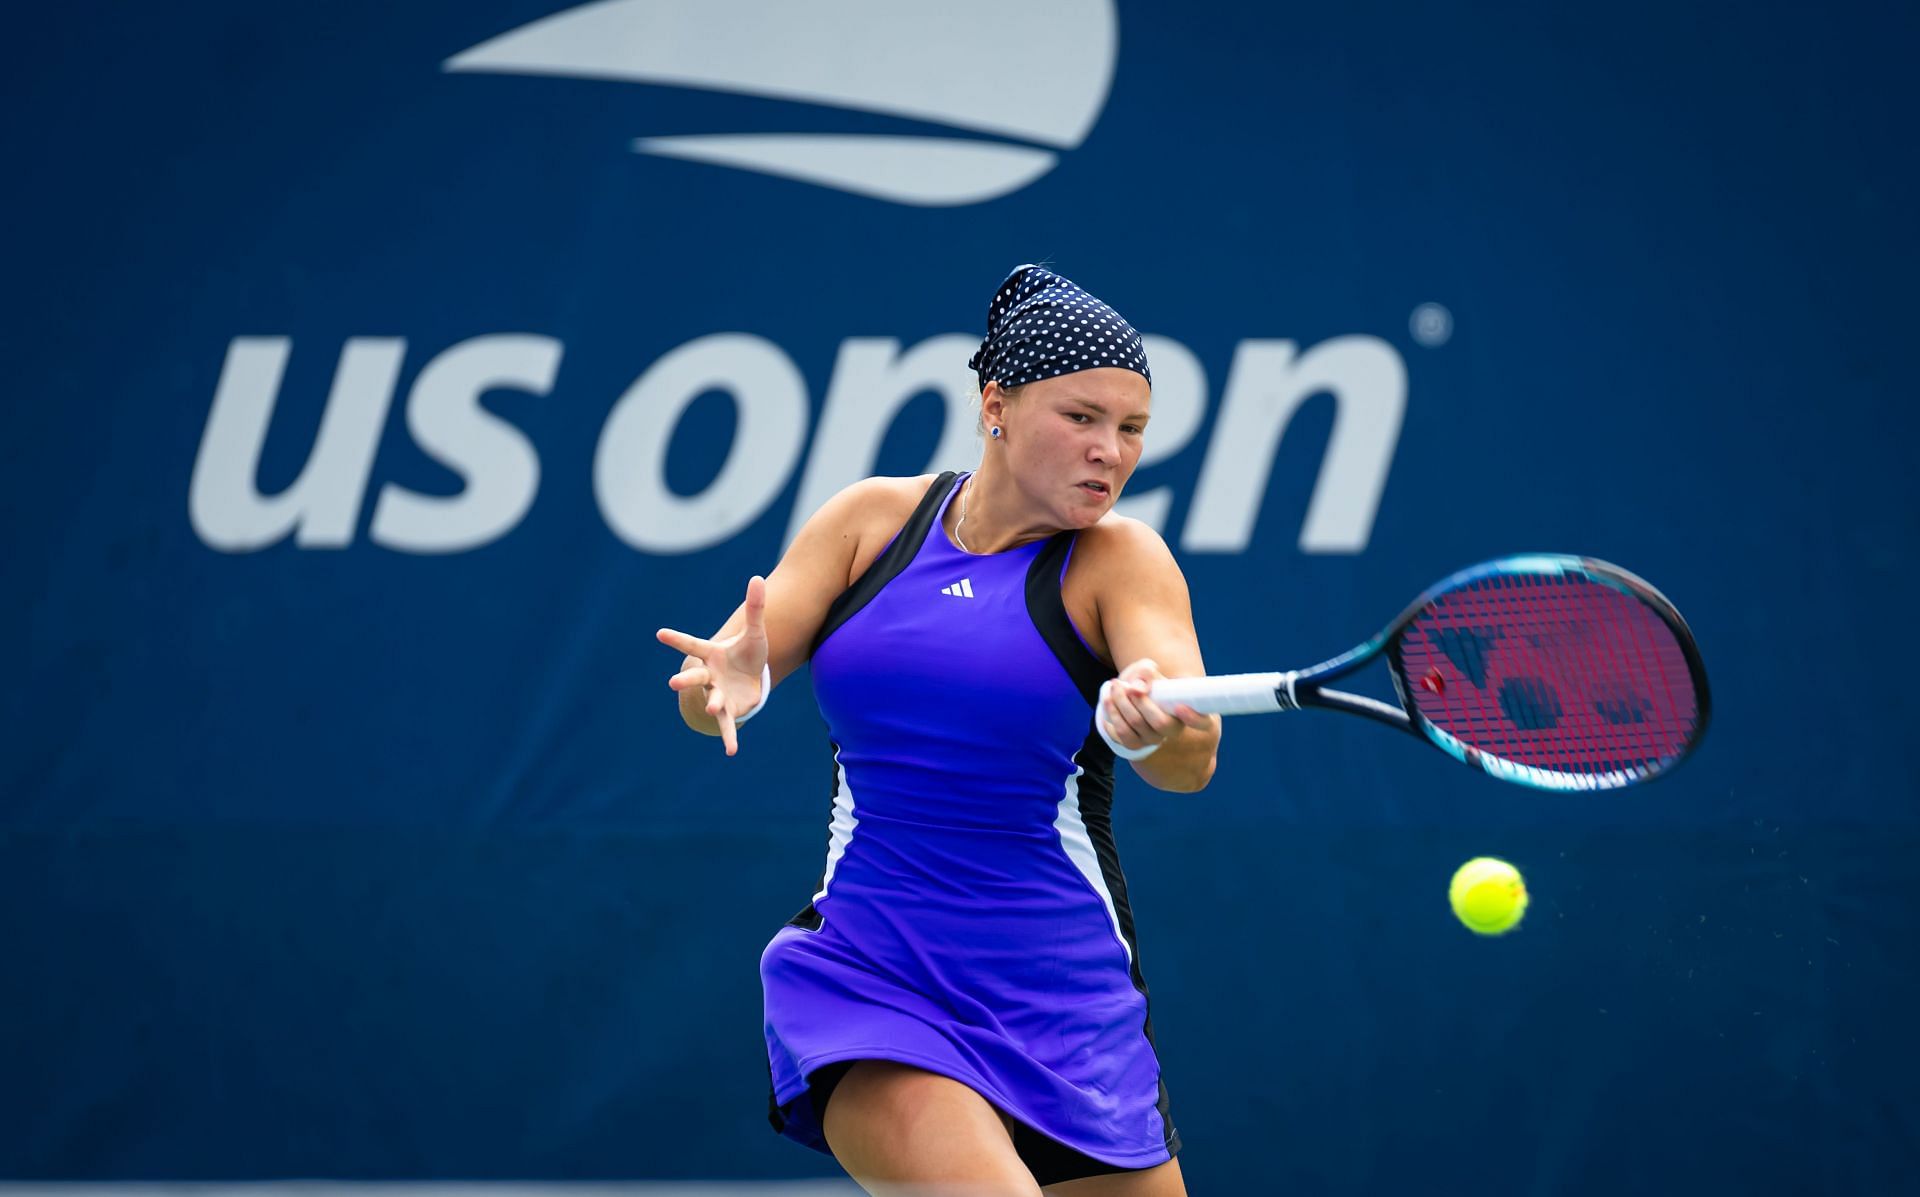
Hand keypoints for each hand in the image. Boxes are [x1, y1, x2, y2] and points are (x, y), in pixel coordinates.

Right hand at [657, 575, 769, 756]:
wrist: (750, 678)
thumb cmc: (747, 653)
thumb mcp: (755, 632)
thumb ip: (755, 608)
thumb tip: (758, 578)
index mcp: (711, 654)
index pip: (692, 644)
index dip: (677, 639)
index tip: (660, 633)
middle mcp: (709, 675)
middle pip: (694, 676)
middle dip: (685, 679)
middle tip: (673, 682)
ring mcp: (717, 693)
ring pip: (711, 700)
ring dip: (712, 703)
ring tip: (713, 706)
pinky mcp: (730, 710)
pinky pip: (727, 725)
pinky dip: (729, 737)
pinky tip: (732, 751)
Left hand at [1102, 658, 1211, 754]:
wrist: (1130, 695)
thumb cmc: (1145, 682)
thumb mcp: (1148, 671)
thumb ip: (1146, 672)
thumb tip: (1139, 688)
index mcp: (1185, 712)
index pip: (1202, 722)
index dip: (1194, 718)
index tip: (1180, 707)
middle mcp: (1171, 730)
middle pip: (1158, 722)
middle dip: (1137, 700)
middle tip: (1122, 684)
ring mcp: (1152, 740)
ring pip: (1135, 726)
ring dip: (1119, 705)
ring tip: (1113, 687)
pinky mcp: (1134, 745)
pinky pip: (1120, 734)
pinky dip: (1111, 716)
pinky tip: (1109, 702)